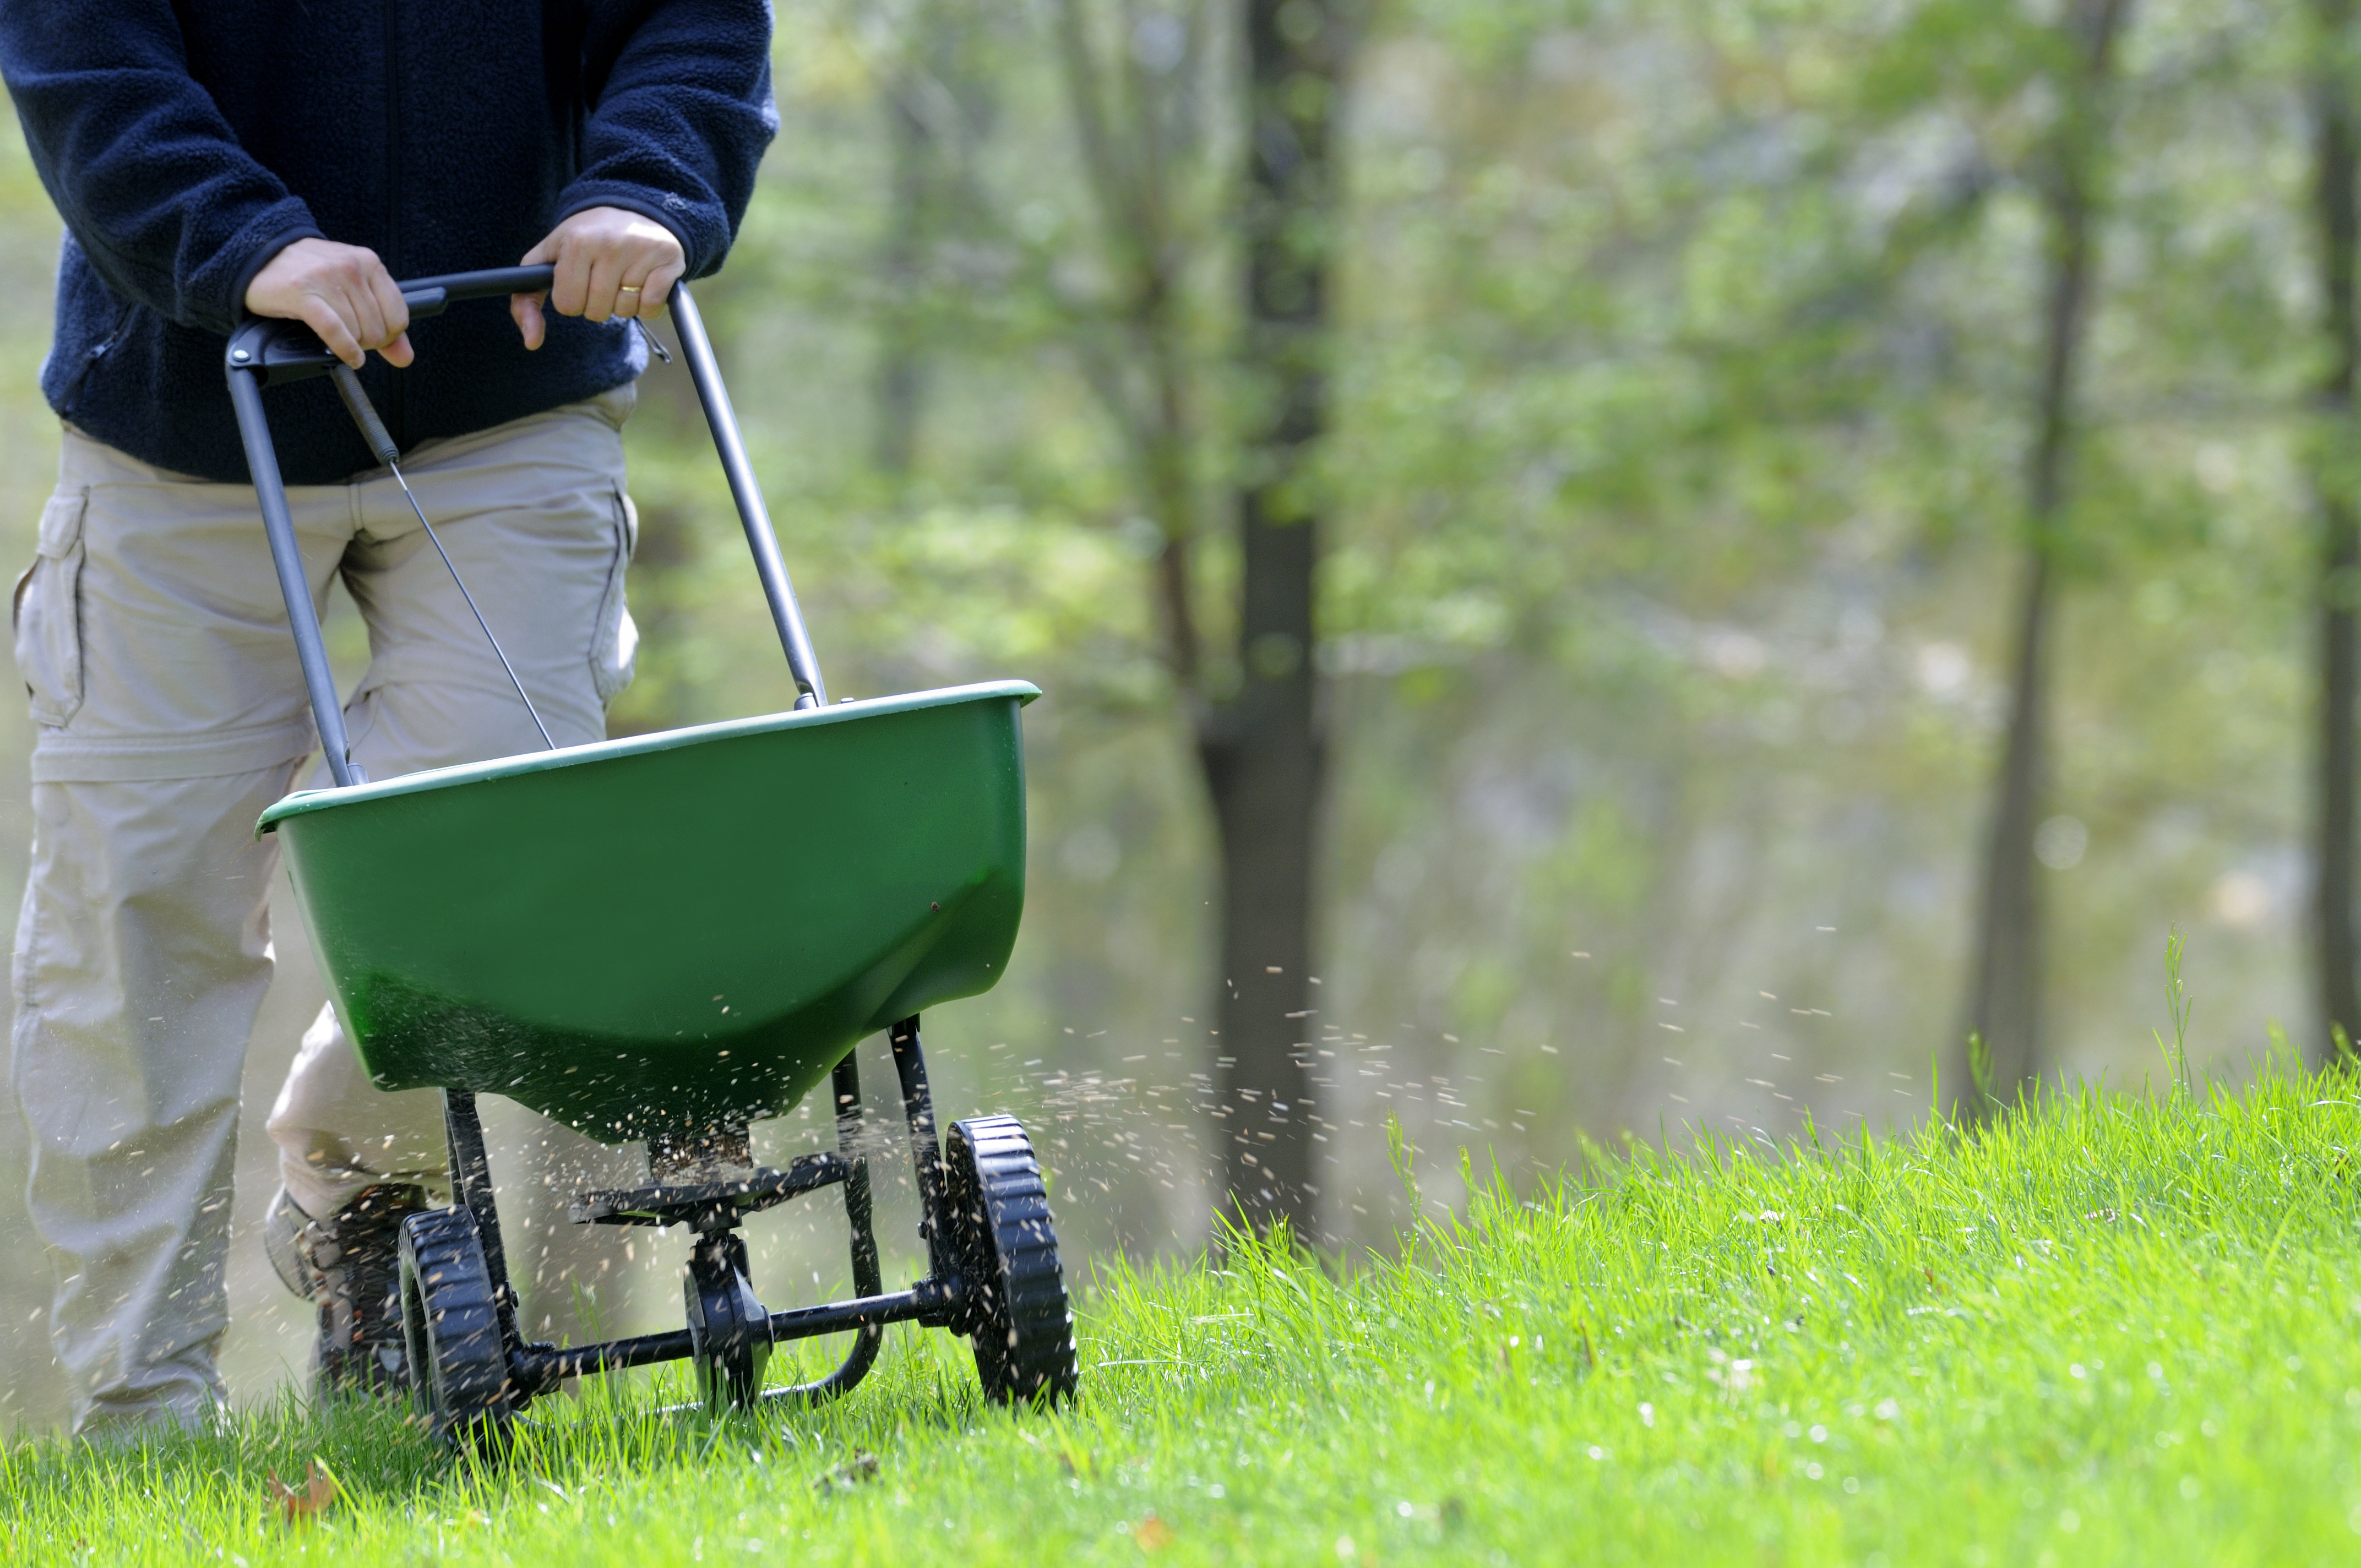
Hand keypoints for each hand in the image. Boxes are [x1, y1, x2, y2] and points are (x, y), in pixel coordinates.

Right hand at [244, 238, 412, 367]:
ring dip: (350, 344)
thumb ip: (383, 322)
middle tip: (349, 336)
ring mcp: (326, 278)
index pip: (399, 316)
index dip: (388, 335)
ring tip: (334, 335)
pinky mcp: (302, 293)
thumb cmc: (308, 275)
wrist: (258, 256)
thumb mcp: (351, 290)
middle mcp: (351, 267)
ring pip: (358, 332)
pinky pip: (335, 331)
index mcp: (368, 262)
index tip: (373, 336)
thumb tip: (405, 357)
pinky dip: (345, 350)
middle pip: (379, 329)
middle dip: (366, 341)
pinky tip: (347, 356)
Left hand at [512, 207, 686, 349]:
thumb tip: (531, 342)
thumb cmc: (585, 239)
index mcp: (577, 241)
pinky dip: (646, 305)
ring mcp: (642, 252)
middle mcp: (610, 244)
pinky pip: (651, 309)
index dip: (571, 299)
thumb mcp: (547, 258)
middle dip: (596, 303)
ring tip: (623, 276)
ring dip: (622, 303)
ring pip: (625, 312)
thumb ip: (525, 299)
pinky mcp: (668, 262)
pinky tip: (643, 281)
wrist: (635, 208)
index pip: (567, 304)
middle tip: (601, 277)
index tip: (577, 280)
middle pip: (596, 312)